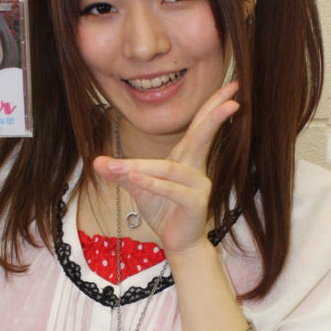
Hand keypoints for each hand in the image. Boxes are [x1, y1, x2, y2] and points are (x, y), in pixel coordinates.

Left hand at [93, 81, 238, 256]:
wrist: (177, 243)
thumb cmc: (164, 212)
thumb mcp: (139, 187)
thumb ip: (122, 172)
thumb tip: (97, 161)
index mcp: (187, 159)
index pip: (200, 126)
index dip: (213, 105)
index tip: (231, 86)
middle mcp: (196, 168)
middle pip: (202, 135)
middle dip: (215, 114)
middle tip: (233, 98)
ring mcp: (198, 186)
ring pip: (170, 169)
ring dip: (144, 167)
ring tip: (120, 167)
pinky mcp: (194, 203)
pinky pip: (170, 190)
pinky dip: (150, 184)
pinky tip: (134, 179)